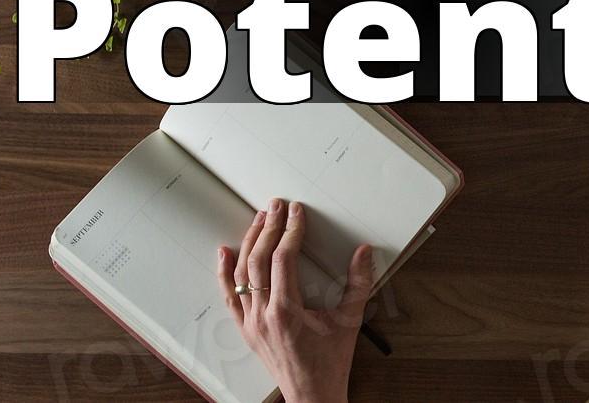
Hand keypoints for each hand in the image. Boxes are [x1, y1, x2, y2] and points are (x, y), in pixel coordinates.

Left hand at [217, 199, 372, 402]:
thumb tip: (364, 251)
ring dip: (249, 243)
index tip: (297, 212)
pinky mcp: (246, 329)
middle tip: (276, 205)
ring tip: (258, 219)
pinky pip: (229, 297)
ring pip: (241, 275)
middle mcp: (263, 315)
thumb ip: (359, 283)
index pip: (284, 259)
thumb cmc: (330, 361)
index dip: (291, 231)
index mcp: (288, 311)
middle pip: (258, 261)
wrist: (312, 395)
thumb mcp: (351, 320)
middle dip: (267, 228)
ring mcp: (251, 323)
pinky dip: (224, 273)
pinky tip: (224, 252)